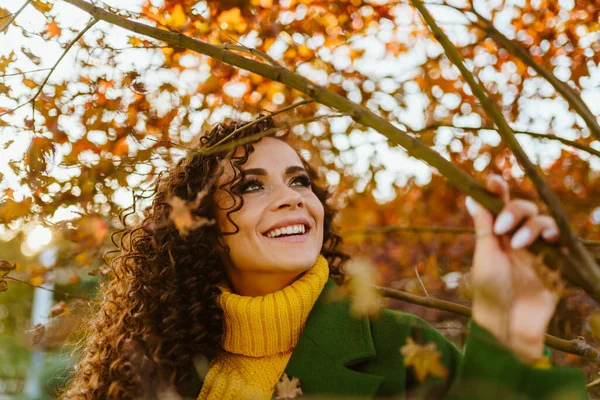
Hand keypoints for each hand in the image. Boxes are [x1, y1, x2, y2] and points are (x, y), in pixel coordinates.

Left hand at [465, 175, 560, 362]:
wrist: (508, 323)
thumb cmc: (490, 290)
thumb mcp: (484, 255)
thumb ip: (483, 226)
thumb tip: (470, 197)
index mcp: (497, 234)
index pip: (500, 205)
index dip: (498, 189)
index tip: (493, 180)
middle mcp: (518, 237)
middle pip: (525, 208)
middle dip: (515, 210)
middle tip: (502, 228)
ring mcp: (538, 249)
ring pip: (544, 222)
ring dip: (533, 227)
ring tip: (518, 245)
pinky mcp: (556, 263)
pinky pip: (564, 242)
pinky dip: (558, 236)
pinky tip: (550, 241)